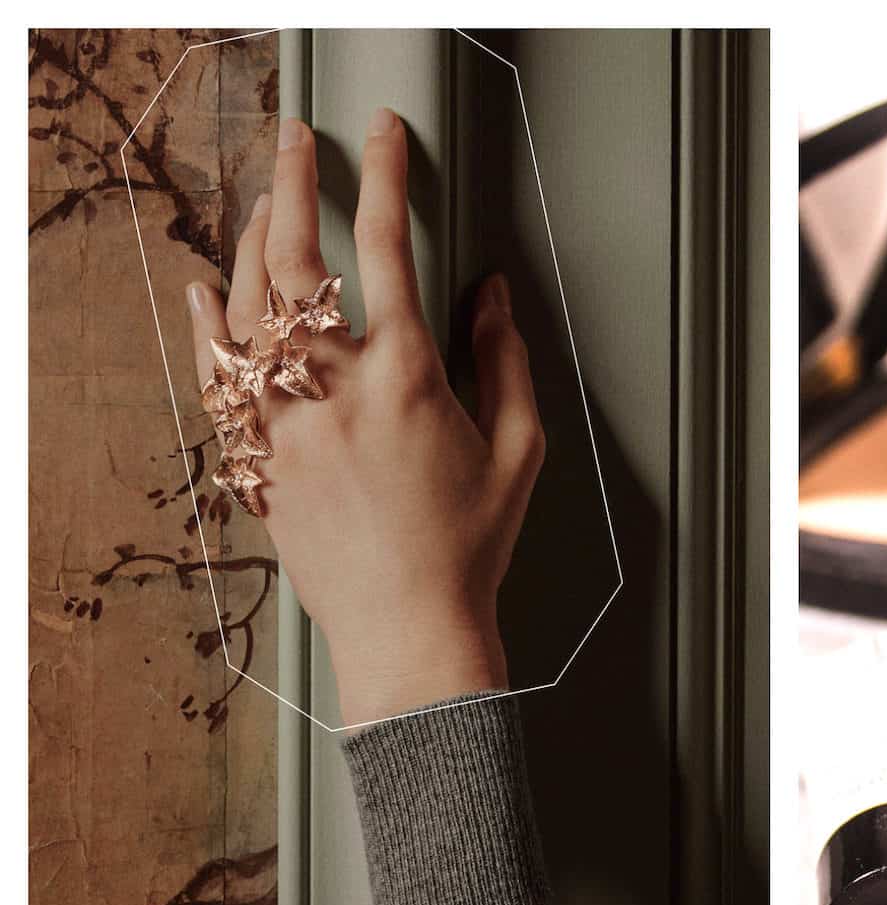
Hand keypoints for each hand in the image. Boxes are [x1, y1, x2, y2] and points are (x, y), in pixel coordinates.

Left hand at [184, 110, 544, 724]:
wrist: (407, 627)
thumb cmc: (470, 546)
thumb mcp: (520, 449)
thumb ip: (507, 360)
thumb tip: (492, 293)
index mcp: (409, 378)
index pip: (388, 247)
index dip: (385, 177)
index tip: (383, 136)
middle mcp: (335, 389)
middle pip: (296, 257)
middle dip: (295, 183)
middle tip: (298, 143)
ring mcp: (284, 423)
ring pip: (246, 306)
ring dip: (250, 240)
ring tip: (263, 203)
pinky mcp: (256, 457)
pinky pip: (216, 373)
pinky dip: (207, 322)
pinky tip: (206, 288)